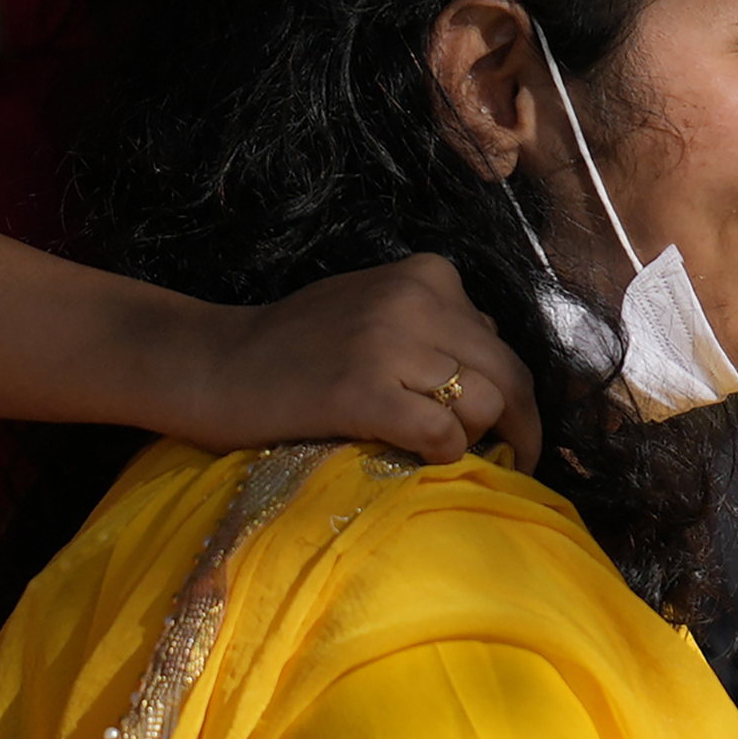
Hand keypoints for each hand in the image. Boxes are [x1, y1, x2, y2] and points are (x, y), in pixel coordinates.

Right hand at [152, 254, 548, 469]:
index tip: (502, 428)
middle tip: (511, 464)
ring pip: (486, 405)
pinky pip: (442, 433)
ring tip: (444, 456)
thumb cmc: (296, 348)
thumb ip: (436, 329)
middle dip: (520, 428)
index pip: (501, 342)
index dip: (509, 393)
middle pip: (509, 374)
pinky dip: (443, 454)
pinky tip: (418, 458)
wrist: (217, 365)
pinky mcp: (363, 390)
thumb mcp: (376, 310)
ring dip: (473, 442)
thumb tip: (497, 375)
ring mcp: (390, 342)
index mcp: (429, 275)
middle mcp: (417, 298)